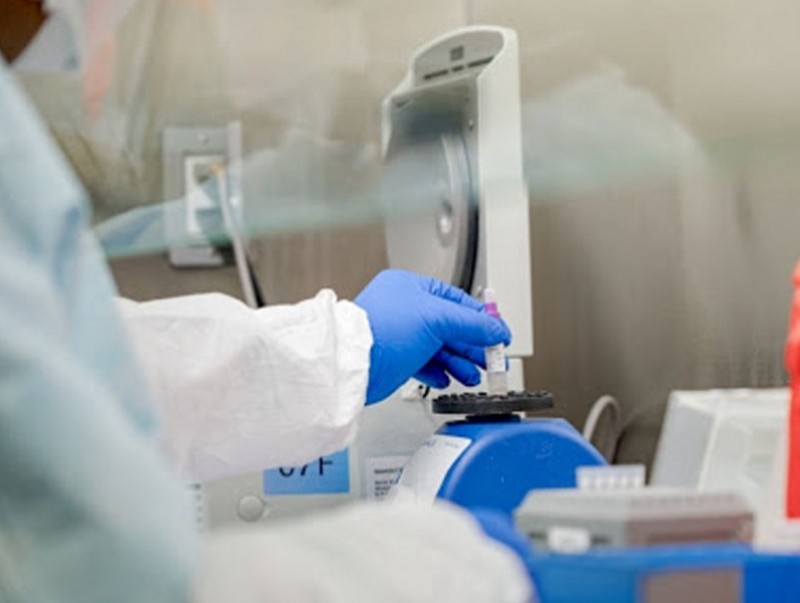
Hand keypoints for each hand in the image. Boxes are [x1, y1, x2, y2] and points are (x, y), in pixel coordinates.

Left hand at [354, 269, 510, 403]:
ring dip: (459, 362)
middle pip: (450, 326)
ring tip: (473, 375)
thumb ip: (472, 324)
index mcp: (412, 287)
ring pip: (438, 347)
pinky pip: (424, 363)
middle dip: (473, 346)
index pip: (457, 300)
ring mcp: (398, 334)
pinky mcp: (394, 358)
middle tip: (492, 360)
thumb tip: (497, 329)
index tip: (498, 335)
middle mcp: (404, 308)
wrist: (354, 364)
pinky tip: (447, 379)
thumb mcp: (438, 319)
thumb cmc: (383, 331)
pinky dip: (438, 371)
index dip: (481, 319)